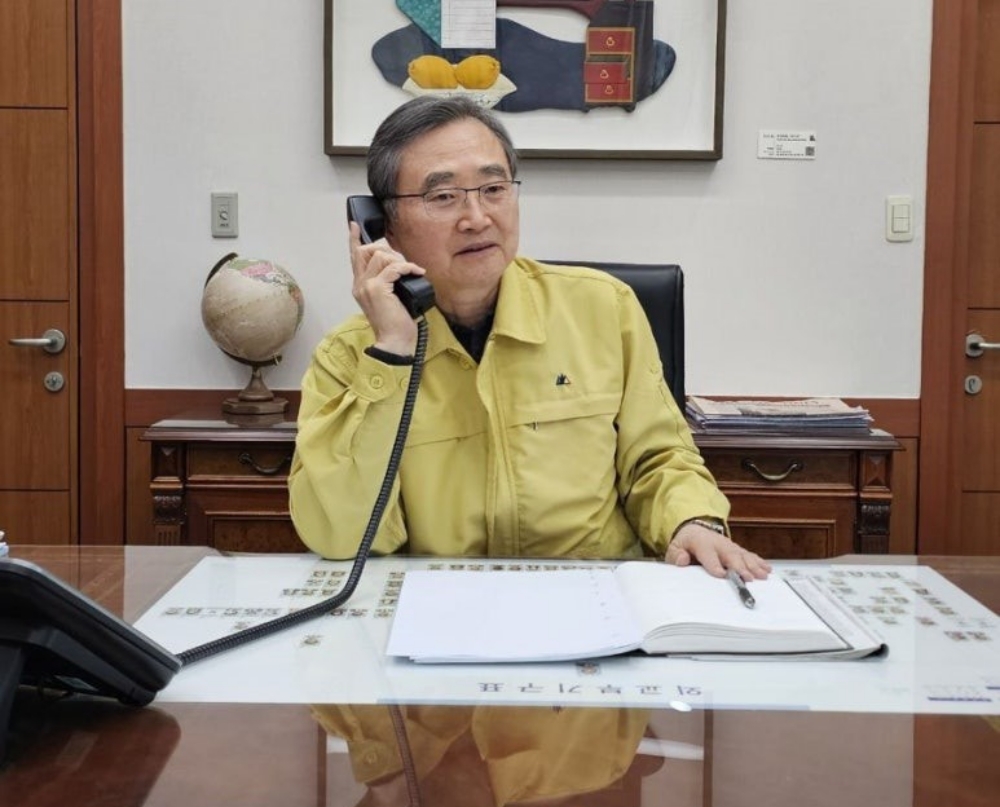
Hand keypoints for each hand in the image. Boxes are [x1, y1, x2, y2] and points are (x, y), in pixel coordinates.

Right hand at [349, 222, 426, 354]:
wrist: (394, 342)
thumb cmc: (395, 325)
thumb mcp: (390, 299)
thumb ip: (388, 283)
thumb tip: (399, 268)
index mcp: (360, 286)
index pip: (354, 258)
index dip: (354, 240)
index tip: (354, 226)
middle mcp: (359, 284)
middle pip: (367, 251)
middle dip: (388, 250)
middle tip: (404, 264)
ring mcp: (366, 286)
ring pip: (381, 256)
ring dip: (400, 260)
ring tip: (411, 272)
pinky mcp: (377, 289)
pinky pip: (394, 267)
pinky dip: (408, 267)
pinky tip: (417, 273)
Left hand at [665, 522, 770, 579]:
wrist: (695, 530)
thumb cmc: (686, 544)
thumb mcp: (674, 548)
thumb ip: (676, 555)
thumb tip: (682, 560)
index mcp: (701, 542)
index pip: (708, 554)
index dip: (715, 565)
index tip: (721, 575)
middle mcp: (718, 543)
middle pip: (730, 555)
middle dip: (740, 567)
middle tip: (747, 578)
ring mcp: (730, 546)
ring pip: (743, 555)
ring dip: (753, 566)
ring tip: (761, 576)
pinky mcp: (737, 549)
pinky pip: (750, 555)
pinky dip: (759, 562)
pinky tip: (767, 570)